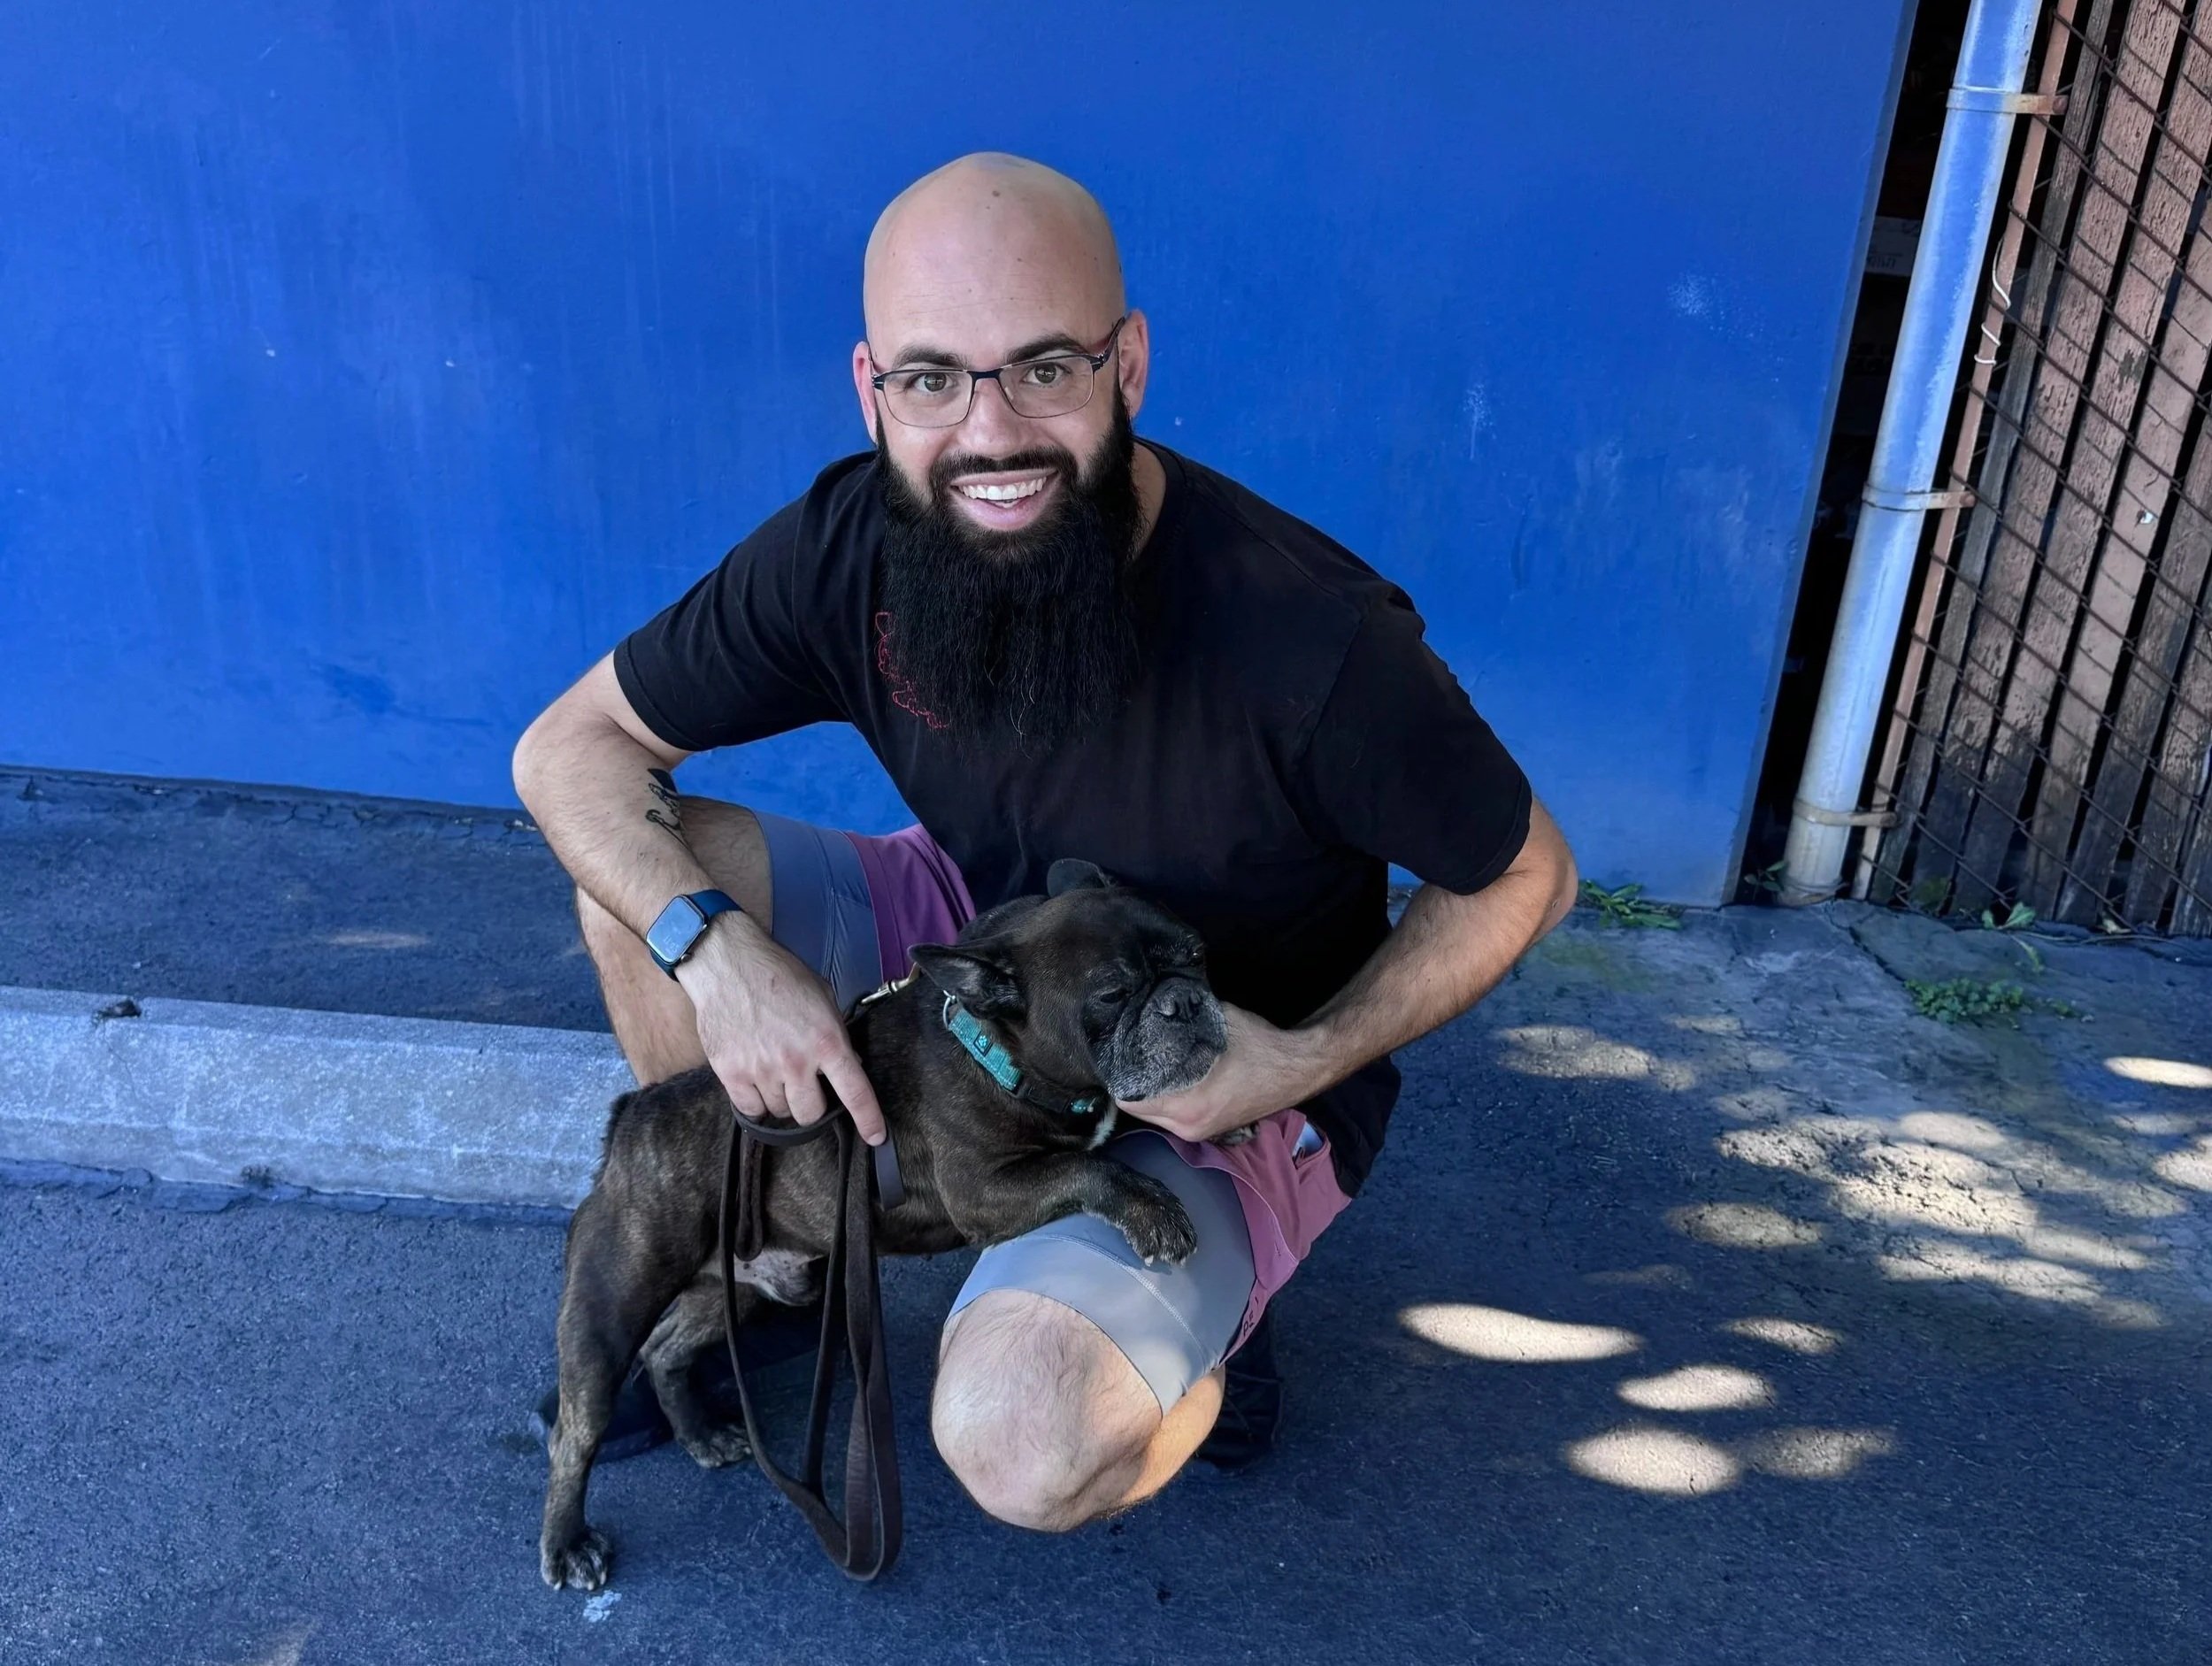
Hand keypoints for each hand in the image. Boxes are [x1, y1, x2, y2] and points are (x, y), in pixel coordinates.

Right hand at [675, 921, 886, 1145]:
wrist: (730, 964)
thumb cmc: (780, 976)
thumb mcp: (822, 998)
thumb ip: (835, 1034)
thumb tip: (848, 1064)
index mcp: (827, 1041)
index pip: (855, 1092)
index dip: (868, 1119)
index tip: (875, 1136)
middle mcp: (796, 1062)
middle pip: (810, 1114)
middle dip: (811, 1105)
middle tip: (805, 1086)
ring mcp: (762, 1070)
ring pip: (779, 1112)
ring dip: (782, 1099)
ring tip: (775, 1071)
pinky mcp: (731, 1074)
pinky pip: (751, 1109)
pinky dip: (756, 1102)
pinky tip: (756, 1081)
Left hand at [1115, 1004, 1324, 1145]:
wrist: (1300, 1067)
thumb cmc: (1260, 1044)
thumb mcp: (1215, 1022)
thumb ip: (1180, 1020)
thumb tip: (1148, 1007)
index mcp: (1188, 1106)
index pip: (1129, 1099)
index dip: (1119, 1075)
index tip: (1117, 1054)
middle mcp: (1190, 1127)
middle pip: (1139, 1110)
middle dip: (1132, 1084)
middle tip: (1128, 1056)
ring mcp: (1202, 1132)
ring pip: (1156, 1116)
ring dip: (1150, 1094)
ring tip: (1147, 1066)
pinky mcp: (1212, 1130)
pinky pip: (1175, 1118)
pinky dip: (1168, 1101)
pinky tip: (1170, 1079)